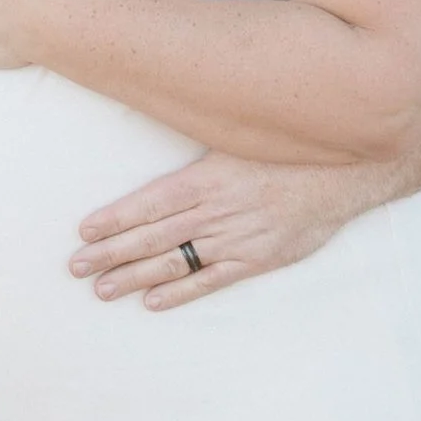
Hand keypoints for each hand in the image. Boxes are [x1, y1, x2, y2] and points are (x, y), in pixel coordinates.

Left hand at [70, 153, 384, 308]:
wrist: (344, 176)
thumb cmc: (288, 150)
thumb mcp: (240, 136)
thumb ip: (202, 146)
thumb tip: (163, 119)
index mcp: (208, 178)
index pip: (148, 203)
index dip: (113, 220)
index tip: (83, 232)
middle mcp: (216, 211)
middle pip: (152, 237)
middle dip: (110, 253)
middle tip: (75, 268)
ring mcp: (236, 240)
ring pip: (175, 262)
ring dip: (134, 277)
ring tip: (102, 289)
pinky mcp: (256, 261)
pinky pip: (211, 281)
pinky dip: (180, 293)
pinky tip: (152, 301)